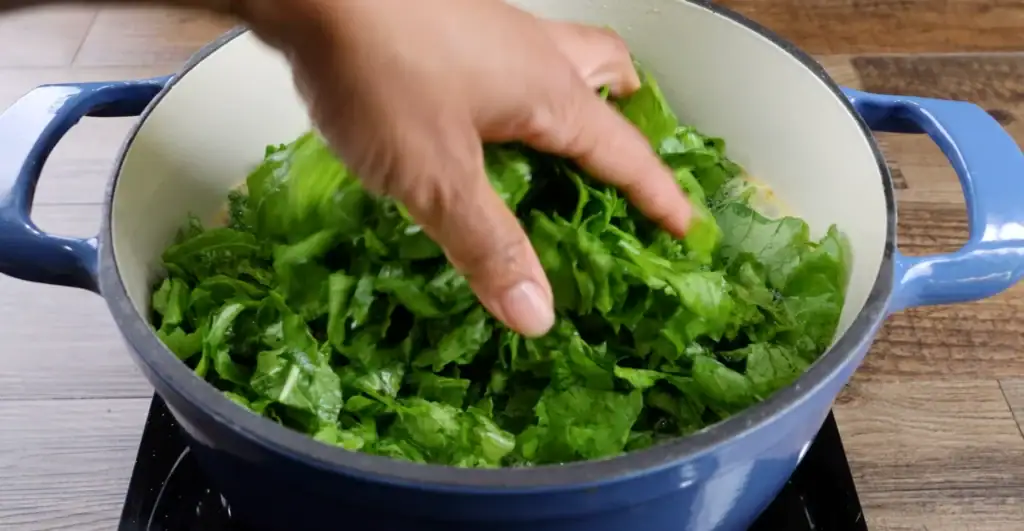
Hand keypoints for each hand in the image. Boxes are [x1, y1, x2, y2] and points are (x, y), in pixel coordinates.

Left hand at [244, 0, 692, 336]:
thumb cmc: (378, 72)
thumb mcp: (436, 178)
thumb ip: (488, 245)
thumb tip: (539, 316)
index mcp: (548, 92)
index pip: (623, 151)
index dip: (657, 193)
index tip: (684, 225)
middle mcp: (529, 50)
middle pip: (604, 67)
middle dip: (624, 109)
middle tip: (623, 146)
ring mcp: (487, 26)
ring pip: (555, 51)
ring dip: (570, 88)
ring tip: (554, 132)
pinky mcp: (443, 21)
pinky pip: (502, 51)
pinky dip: (512, 83)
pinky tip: (473, 110)